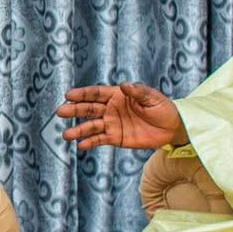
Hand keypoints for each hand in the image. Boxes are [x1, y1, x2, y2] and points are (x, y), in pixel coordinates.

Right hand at [56, 83, 184, 151]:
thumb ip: (138, 92)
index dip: (82, 94)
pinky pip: (100, 140)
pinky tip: (80, 146)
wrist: (171, 127)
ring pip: (91, 126)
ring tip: (66, 135)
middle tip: (61, 112)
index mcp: (117, 95)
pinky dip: (90, 143)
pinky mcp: (115, 138)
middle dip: (74, 110)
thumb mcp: (152, 97)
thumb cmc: (162, 108)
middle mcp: (110, 109)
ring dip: (78, 130)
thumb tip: (124, 85)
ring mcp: (111, 124)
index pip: (96, 93)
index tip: (69, 95)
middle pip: (89, 109)